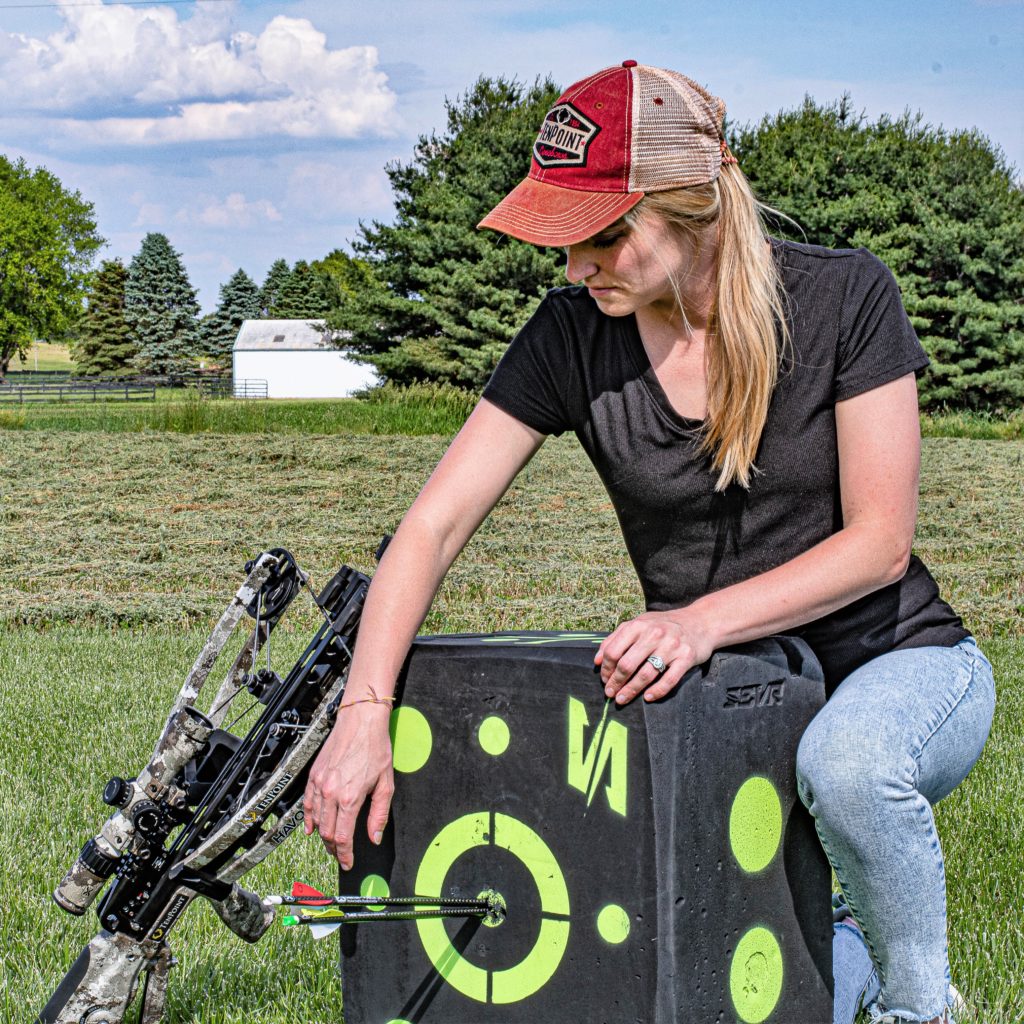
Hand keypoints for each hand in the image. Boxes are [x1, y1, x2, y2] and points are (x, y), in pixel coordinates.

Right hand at [303, 701, 393, 869]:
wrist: (360, 721)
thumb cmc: (375, 748)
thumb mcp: (385, 784)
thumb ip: (379, 814)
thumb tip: (374, 837)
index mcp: (350, 798)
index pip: (342, 837)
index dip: (345, 854)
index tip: (348, 862)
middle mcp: (331, 793)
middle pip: (327, 832)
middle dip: (333, 848)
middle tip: (341, 855)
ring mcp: (320, 784)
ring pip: (316, 820)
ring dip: (322, 836)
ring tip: (330, 844)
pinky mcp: (314, 775)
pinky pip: (308, 803)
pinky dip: (309, 818)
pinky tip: (312, 827)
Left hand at [595, 609, 714, 704]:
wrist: (701, 622)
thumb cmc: (664, 625)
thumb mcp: (639, 623)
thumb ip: (616, 638)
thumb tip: (596, 660)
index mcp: (639, 625)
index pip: (613, 651)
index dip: (605, 668)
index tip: (604, 679)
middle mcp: (654, 634)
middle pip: (627, 664)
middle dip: (615, 682)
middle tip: (610, 693)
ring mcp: (671, 646)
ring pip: (646, 674)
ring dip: (631, 690)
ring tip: (622, 699)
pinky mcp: (686, 657)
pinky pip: (669, 680)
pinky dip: (657, 691)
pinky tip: (648, 698)